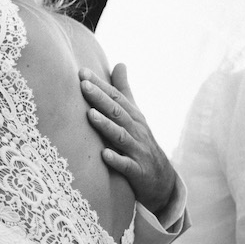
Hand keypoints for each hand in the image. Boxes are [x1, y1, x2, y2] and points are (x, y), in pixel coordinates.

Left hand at [79, 64, 176, 214]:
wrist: (162, 180)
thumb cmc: (142, 142)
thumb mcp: (135, 115)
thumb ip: (124, 90)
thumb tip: (120, 63)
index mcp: (133, 116)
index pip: (115, 97)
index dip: (99, 84)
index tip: (82, 72)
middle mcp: (136, 130)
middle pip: (117, 112)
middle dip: (100, 98)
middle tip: (83, 85)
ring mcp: (137, 151)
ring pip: (120, 136)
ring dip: (106, 125)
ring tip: (90, 115)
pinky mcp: (137, 172)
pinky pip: (126, 165)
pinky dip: (116, 159)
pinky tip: (104, 154)